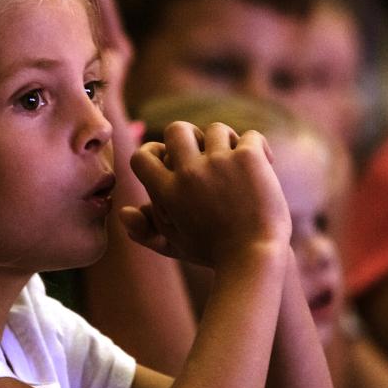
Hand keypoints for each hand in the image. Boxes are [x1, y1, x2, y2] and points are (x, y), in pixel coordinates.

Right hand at [120, 121, 290, 268]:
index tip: (172, 159)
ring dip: (226, 141)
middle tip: (207, 154)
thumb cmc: (214, 254)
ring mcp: (220, 162)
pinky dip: (258, 147)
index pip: (142, 156)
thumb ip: (144, 231)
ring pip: (216, 129)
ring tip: (237, 161)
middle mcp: (189, 172)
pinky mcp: (248, 158)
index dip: (154, 151)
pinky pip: (250, 136)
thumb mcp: (174, 245)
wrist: (255, 259)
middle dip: (191, 137)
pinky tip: (264, 163)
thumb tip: (123, 211)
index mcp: (167, 192)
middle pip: (177, 129)